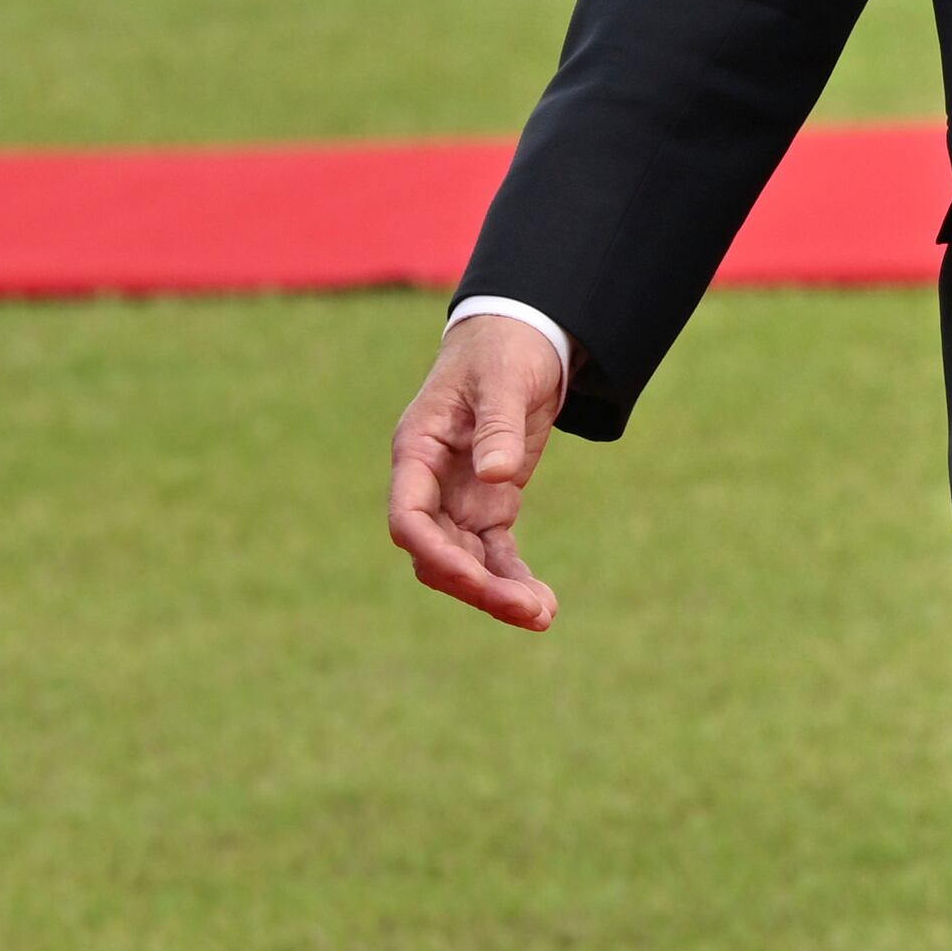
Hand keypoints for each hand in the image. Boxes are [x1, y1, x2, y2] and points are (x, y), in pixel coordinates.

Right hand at [386, 313, 569, 631]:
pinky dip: (513, 579)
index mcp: (418, 447)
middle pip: (436, 551)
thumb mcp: (504, 379)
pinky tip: (543, 603)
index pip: (408, 517)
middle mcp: (430, 481)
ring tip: (544, 614)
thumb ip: (498, 426)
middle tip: (530, 611)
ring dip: (497, 592)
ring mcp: (458, 497)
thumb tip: (497, 477)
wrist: (522, 336)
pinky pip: (493, 555)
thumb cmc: (503, 349)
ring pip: (464, 562)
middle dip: (477, 585)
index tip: (475, 578)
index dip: (435, 553)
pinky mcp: (488, 505)